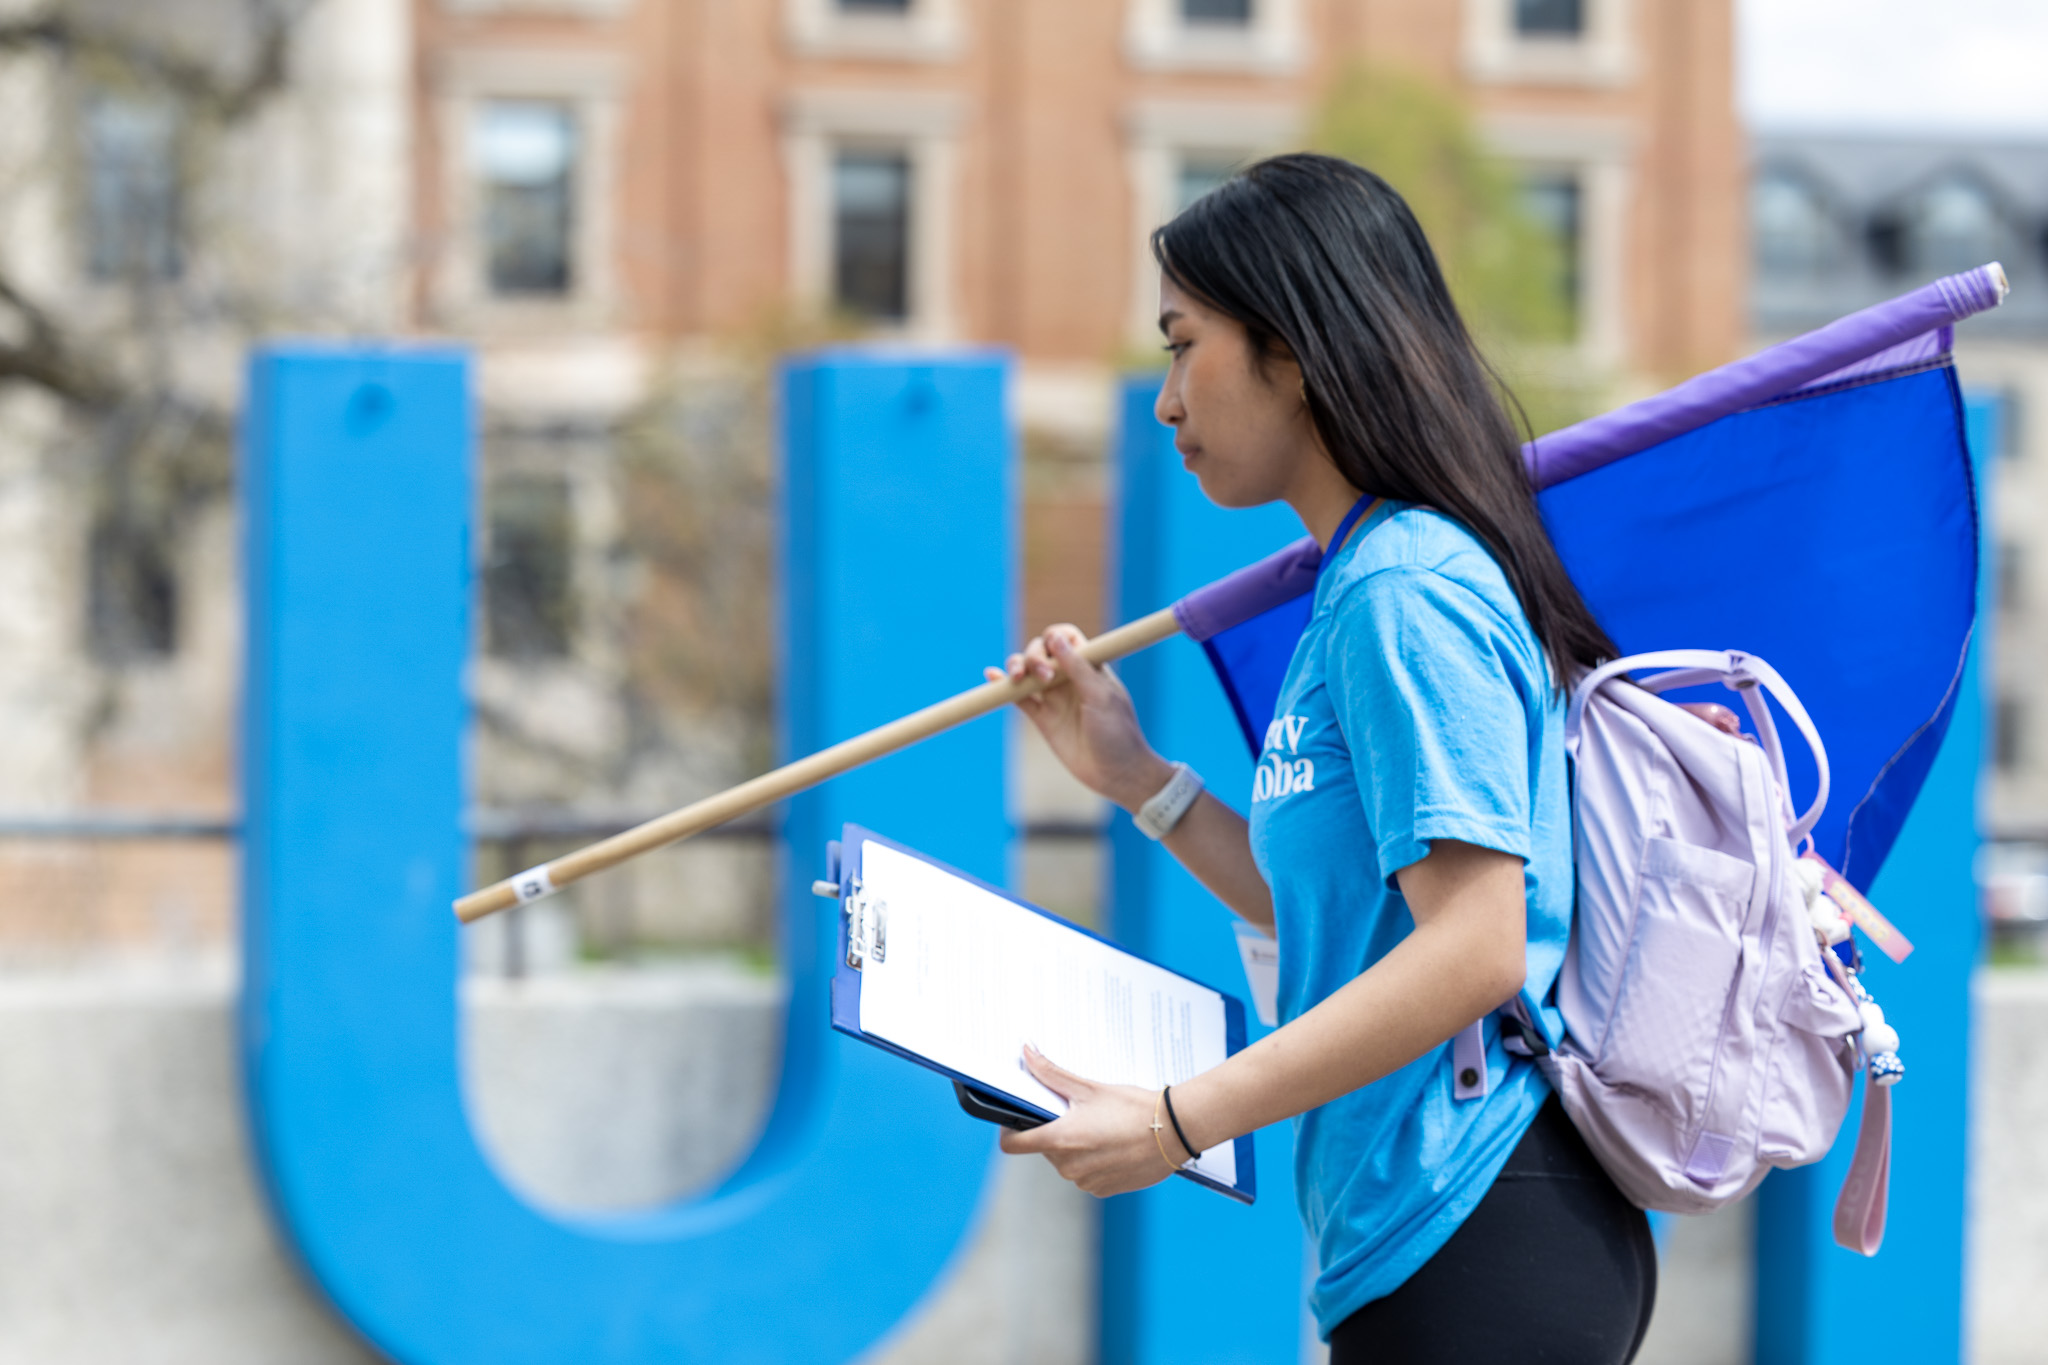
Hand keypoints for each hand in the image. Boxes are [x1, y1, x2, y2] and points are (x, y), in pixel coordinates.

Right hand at [985, 625, 1172, 810]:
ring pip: (1027, 672)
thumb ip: (1077, 667)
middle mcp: (1070, 679)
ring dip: (1017, 667)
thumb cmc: (1117, 732)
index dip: (1055, 636)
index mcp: (1090, 668)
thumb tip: (1055, 638)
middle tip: (1043, 675)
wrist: (1116, 773)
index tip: (1052, 645)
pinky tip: (992, 676)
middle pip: (1042, 652)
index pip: (1068, 639)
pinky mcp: (1043, 719)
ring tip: (1016, 677)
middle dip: (1034, 655)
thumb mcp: (1100, 696)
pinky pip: (1020, 699)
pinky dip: (1004, 688)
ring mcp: (1055, 699)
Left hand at [998, 1046, 1187, 1196]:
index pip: (1013, 1145)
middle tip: (1076, 1112)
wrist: (1174, 1131)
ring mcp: (1086, 1182)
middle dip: (1054, 1131)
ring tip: (1100, 1127)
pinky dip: (1092, 1161)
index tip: (1016, 1119)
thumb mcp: (1089, 1088)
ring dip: (1074, 1146)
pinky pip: (1086, 1175)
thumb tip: (1026, 1052)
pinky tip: (1112, 1144)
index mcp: (1060, 1140)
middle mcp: (1069, 1167)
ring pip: (1065, 1162)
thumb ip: (1051, 1074)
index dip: (1008, 1131)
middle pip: (1044, 1149)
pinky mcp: (1103, 1190)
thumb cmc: (1132, 1107)